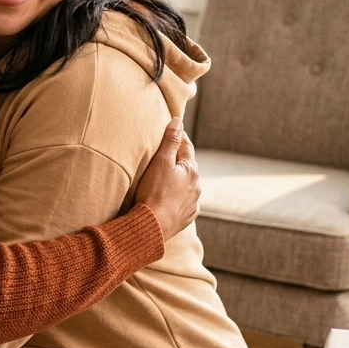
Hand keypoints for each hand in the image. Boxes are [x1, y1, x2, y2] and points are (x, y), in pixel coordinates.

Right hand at [134, 117, 200, 241]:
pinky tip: (169, 200)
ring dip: (179, 180)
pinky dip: (178, 199)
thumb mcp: (160, 162)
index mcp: (191, 169)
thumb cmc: (154, 192)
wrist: (152, 225)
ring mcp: (193, 202)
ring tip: (166, 179)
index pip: (186, 146)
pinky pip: (184, 203)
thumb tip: (178, 121)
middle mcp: (196, 185)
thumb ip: (170, 141)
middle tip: (166, 154)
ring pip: (187, 185)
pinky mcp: (186, 216)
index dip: (178, 137)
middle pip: (187, 166)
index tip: (172, 130)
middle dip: (179, 160)